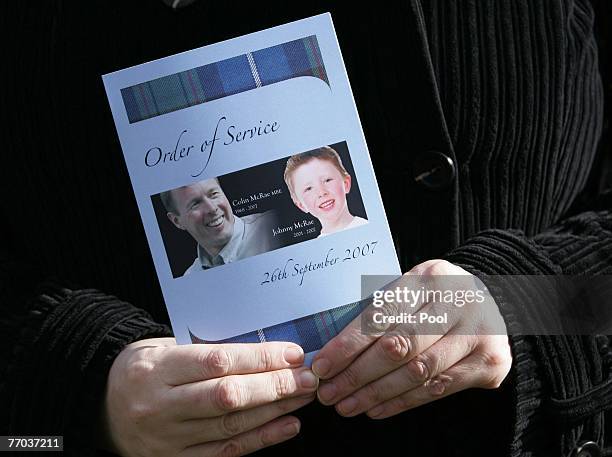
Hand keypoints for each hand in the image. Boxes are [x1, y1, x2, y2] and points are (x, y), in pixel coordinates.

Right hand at [100, 338, 317, 456]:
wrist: (101, 406)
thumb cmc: (141, 369)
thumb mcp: (163, 348)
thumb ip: (205, 350)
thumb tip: (262, 350)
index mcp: (157, 369)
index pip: (218, 361)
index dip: (259, 358)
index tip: (291, 352)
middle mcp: (162, 406)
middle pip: (228, 396)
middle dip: (275, 386)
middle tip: (308, 377)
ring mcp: (168, 438)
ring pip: (231, 426)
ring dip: (275, 411)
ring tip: (303, 397)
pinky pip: (226, 451)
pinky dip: (261, 439)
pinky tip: (287, 426)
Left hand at [312, 259, 511, 418]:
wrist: (490, 303)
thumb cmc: (434, 299)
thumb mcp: (410, 290)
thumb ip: (380, 314)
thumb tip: (331, 353)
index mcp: (428, 277)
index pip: (381, 315)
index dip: (349, 344)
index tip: (322, 366)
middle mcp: (456, 301)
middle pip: (399, 345)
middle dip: (357, 374)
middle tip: (329, 393)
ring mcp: (477, 332)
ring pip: (417, 371)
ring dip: (376, 393)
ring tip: (347, 405)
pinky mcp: (489, 362)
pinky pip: (437, 389)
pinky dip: (402, 402)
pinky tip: (376, 408)